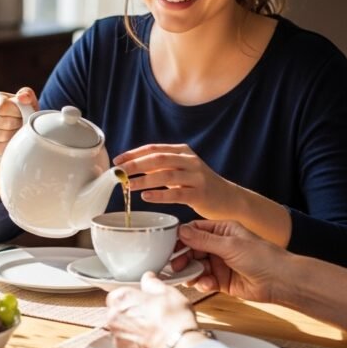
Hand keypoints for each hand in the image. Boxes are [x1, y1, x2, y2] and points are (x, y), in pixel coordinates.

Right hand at [0, 87, 36, 157]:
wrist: (18, 132)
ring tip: (18, 131)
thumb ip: (26, 94)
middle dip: (18, 123)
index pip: (2, 106)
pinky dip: (8, 146)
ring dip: (15, 135)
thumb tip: (22, 98)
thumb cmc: (22, 113)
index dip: (17, 111)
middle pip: (4, 122)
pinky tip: (12, 141)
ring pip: (1, 136)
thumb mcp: (27, 101)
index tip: (23, 113)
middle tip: (22, 123)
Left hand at [105, 272, 197, 347]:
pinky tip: (152, 344)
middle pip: (117, 314)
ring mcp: (118, 339)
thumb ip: (152, 284)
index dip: (131, 298)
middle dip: (130, 315)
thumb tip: (148, 278)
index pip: (117, 295)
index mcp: (121, 299)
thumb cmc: (175, 320)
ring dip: (133, 331)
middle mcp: (114, 319)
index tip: (142, 302)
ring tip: (153, 332)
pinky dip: (137, 346)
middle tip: (151, 317)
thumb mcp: (168, 293)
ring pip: (122, 332)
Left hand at [113, 144, 238, 219]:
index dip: (134, 154)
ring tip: (128, 185)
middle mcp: (190, 161)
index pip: (154, 149)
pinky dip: (159, 195)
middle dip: (135, 165)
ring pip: (166, 175)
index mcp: (183, 152)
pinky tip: (146, 197)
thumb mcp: (181, 170)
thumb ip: (161, 167)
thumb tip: (132, 166)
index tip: (117, 161)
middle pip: (158, 159)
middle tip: (119, 172)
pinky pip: (176, 194)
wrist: (229, 198)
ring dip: (144, 180)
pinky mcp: (200, 194)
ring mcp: (196, 177)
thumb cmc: (199, 184)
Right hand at [178, 220, 287, 302]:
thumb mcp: (230, 245)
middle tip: (175, 265)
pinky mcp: (222, 281)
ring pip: (196, 266)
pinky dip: (202, 283)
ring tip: (188, 277)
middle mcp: (220, 245)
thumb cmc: (262, 257)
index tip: (168, 245)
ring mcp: (220, 263)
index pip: (195, 230)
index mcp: (222, 230)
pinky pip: (204, 280)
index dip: (181, 237)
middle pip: (192, 249)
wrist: (281, 281)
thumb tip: (181, 231)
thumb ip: (203, 240)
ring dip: (191, 271)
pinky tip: (205, 284)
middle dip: (183, 257)